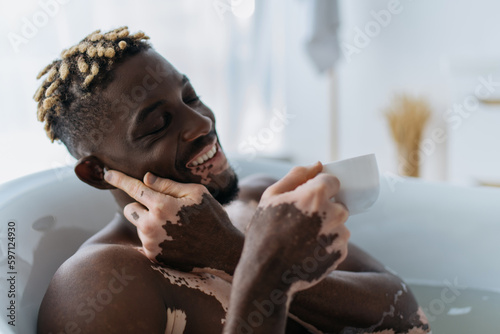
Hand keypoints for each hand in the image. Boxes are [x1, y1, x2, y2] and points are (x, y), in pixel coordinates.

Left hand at [104, 170, 242, 273]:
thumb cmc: (212, 217)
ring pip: (139, 225)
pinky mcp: (153, 257)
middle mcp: (151, 226)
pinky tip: (176, 239)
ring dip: (150, 222)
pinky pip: (146, 241)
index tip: (107, 173)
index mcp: (162, 206)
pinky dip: (156, 237)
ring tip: (176, 226)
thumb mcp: (196, 193)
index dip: (119, 179)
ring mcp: (151, 243)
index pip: (134, 188)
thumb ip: (168, 185)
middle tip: (163, 209)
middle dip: (141, 205)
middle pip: (130, 209)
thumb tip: (146, 178)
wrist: (222, 251)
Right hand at [245, 162, 349, 293]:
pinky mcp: (341, 253)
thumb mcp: (271, 197)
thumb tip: (317, 164)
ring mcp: (340, 234)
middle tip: (300, 223)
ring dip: (325, 227)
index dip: (319, 188)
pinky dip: (325, 244)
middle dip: (323, 209)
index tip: (306, 200)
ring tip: (301, 239)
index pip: (333, 181)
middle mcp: (334, 213)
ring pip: (338, 224)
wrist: (267, 273)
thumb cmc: (264, 232)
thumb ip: (296, 176)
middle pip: (337, 203)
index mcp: (317, 194)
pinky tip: (307, 251)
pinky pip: (337, 241)